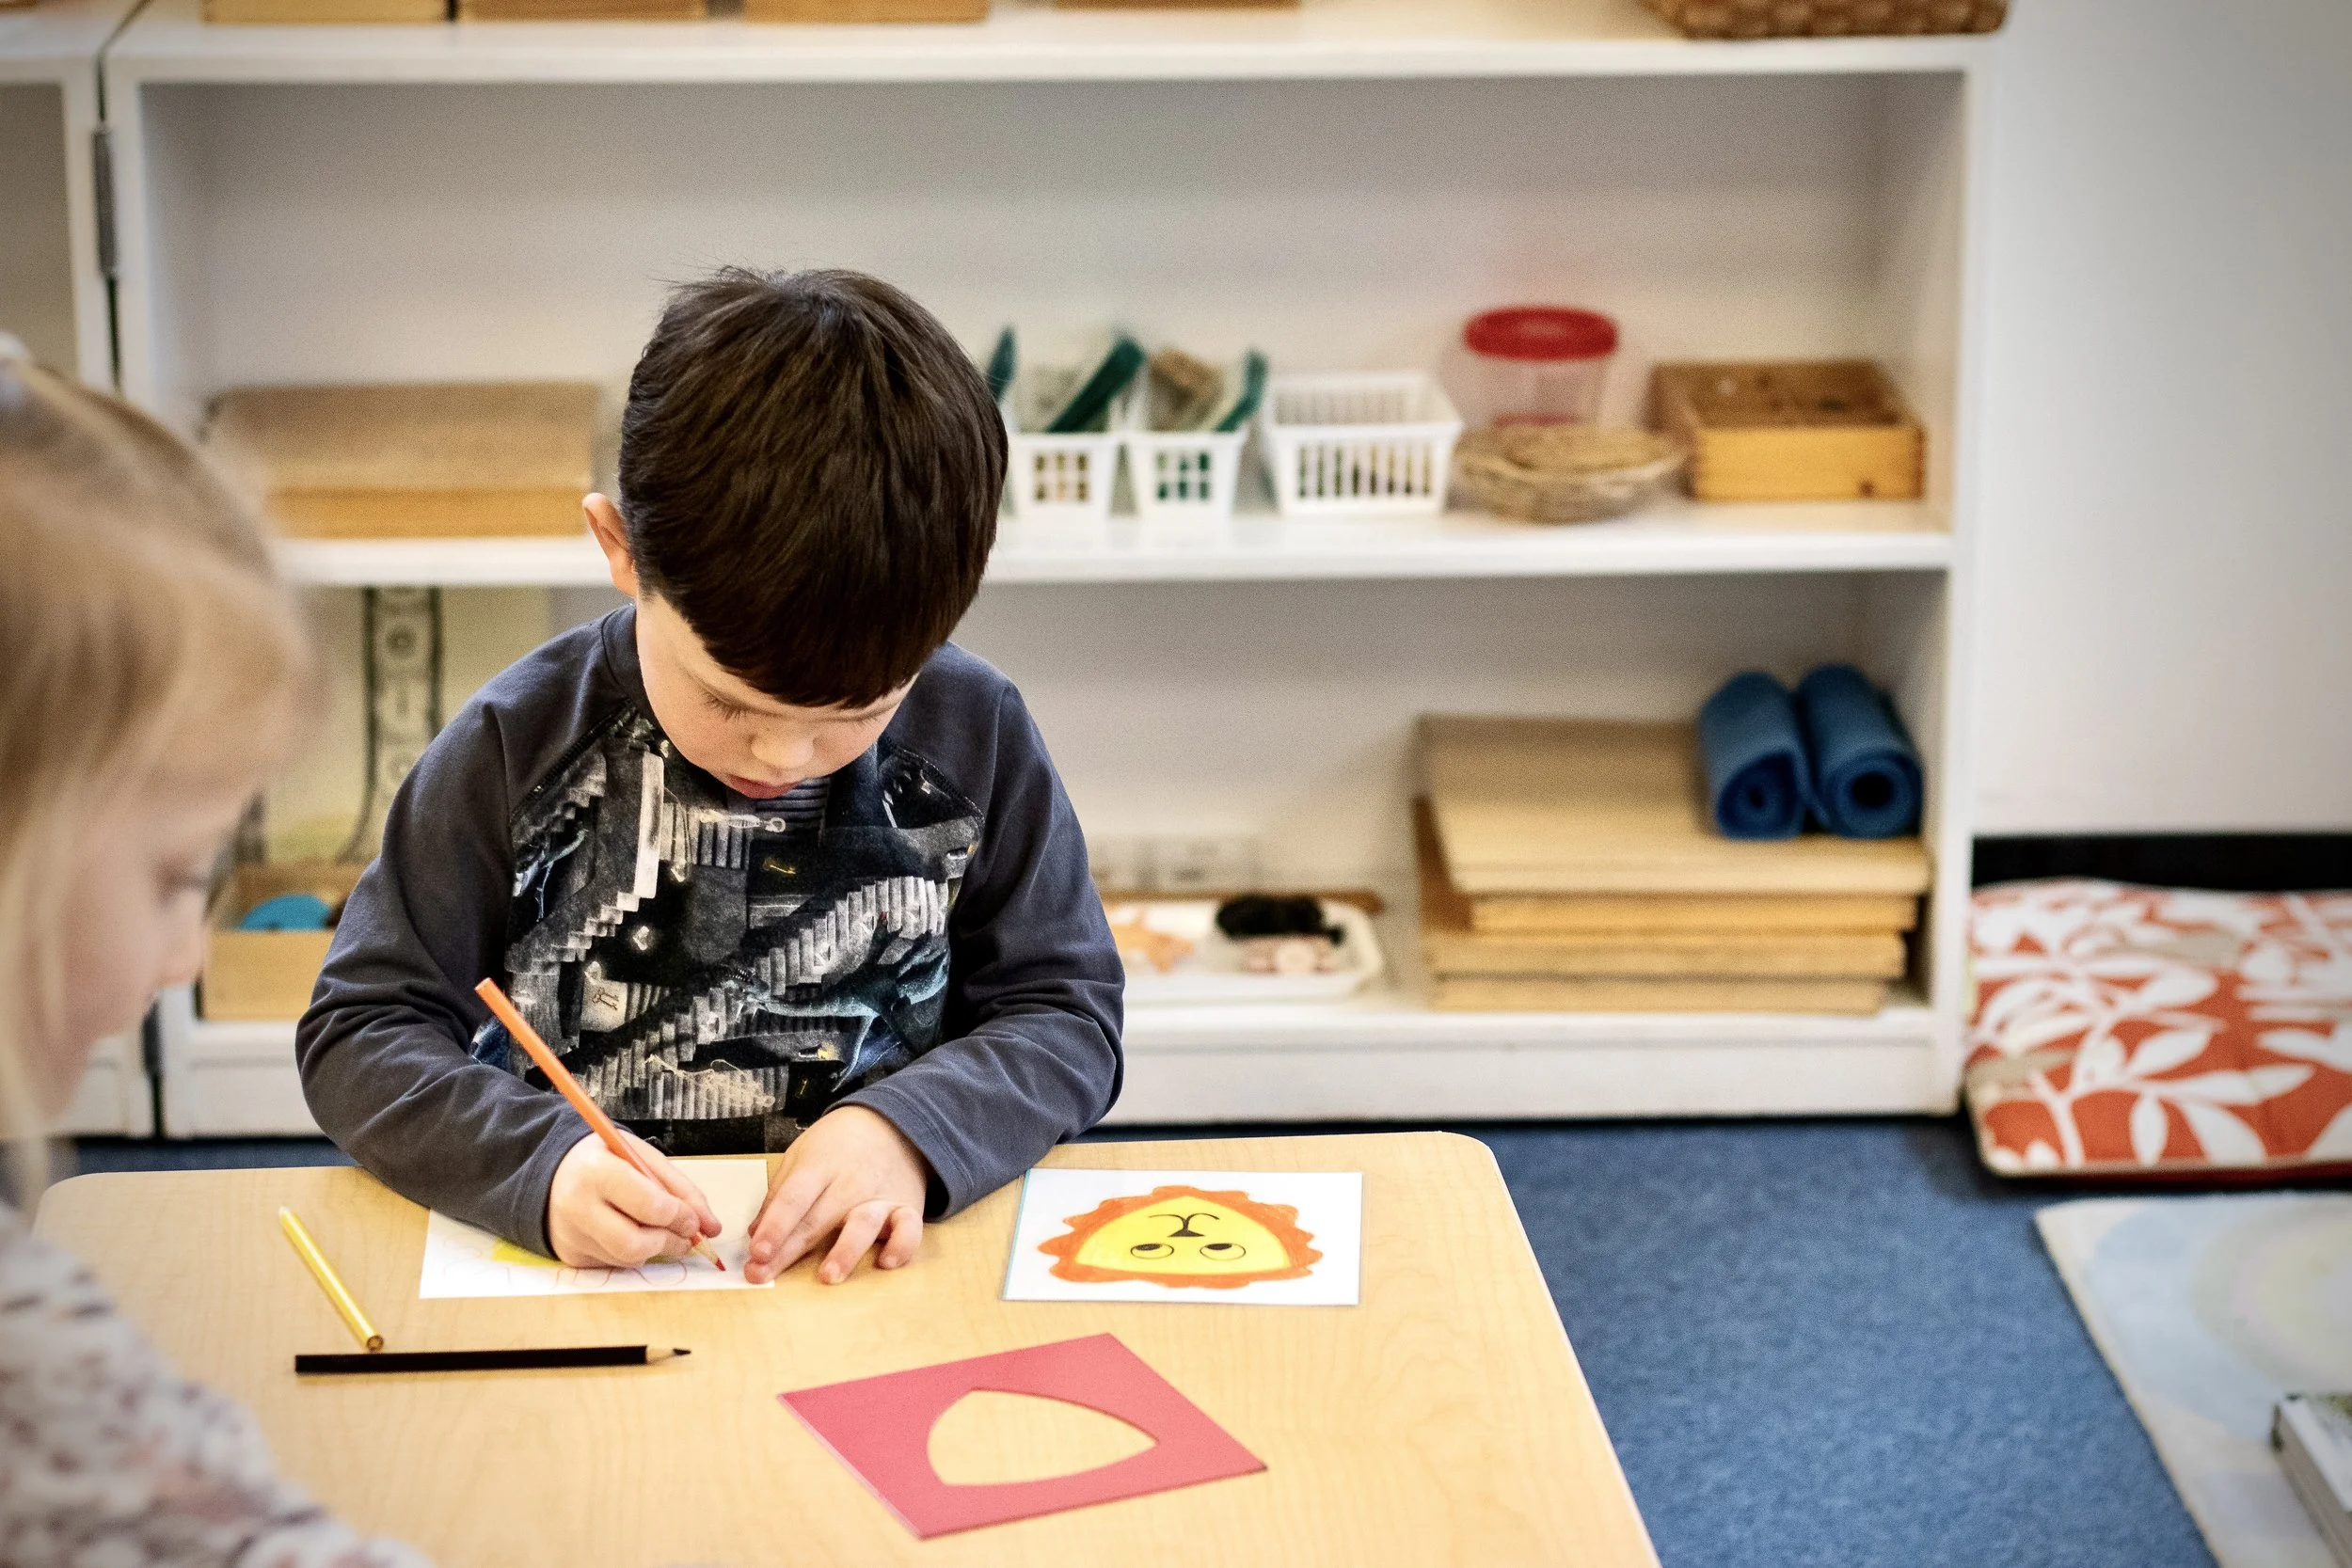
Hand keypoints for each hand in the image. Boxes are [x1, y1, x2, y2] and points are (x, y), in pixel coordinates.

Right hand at [546, 1129, 720, 1268]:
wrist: (553, 1174)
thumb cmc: (607, 1161)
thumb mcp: (642, 1156)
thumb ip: (679, 1188)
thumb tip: (711, 1226)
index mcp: (597, 1171)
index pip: (648, 1205)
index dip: (679, 1216)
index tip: (695, 1220)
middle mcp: (577, 1206)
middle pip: (634, 1243)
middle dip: (670, 1243)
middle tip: (686, 1237)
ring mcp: (570, 1236)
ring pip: (627, 1259)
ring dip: (655, 1250)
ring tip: (659, 1231)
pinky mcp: (571, 1257)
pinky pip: (614, 1264)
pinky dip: (633, 1254)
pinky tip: (630, 1231)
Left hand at [743, 1105, 928, 1284]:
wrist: (892, 1123)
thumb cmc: (837, 1145)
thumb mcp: (802, 1155)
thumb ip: (779, 1193)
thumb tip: (755, 1233)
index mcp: (818, 1166)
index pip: (792, 1199)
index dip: (774, 1227)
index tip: (755, 1253)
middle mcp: (849, 1183)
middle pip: (817, 1220)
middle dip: (789, 1251)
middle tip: (762, 1276)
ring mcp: (880, 1196)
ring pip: (863, 1225)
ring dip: (845, 1252)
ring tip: (828, 1276)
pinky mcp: (907, 1207)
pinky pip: (909, 1229)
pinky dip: (901, 1246)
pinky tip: (886, 1262)